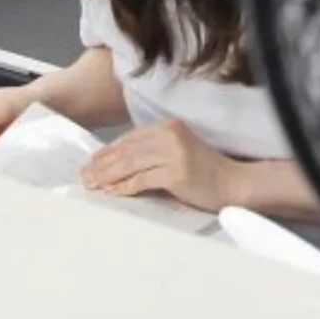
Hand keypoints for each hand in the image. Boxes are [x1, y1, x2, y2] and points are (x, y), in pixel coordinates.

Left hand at [82, 119, 240, 212]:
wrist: (234, 183)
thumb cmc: (206, 171)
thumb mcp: (179, 151)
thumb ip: (153, 152)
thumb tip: (119, 163)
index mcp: (169, 126)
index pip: (130, 138)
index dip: (107, 151)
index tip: (91, 162)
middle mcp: (170, 135)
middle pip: (126, 150)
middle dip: (102, 164)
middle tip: (84, 175)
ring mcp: (173, 153)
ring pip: (129, 164)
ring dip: (107, 176)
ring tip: (92, 184)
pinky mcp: (175, 173)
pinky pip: (141, 180)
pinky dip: (123, 187)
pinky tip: (111, 192)